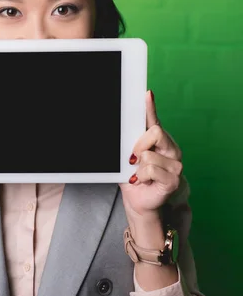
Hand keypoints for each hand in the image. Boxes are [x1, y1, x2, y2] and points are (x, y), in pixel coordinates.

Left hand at [119, 90, 182, 221]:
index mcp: (159, 140)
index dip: (150, 106)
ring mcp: (175, 164)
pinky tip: (144, 181)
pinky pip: (151, 169)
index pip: (154, 119)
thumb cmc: (133, 178)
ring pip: (149, 154)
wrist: (139, 202)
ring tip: (140, 174)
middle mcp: (170, 148)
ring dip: (138, 167)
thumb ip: (129, 140)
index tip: (147, 94)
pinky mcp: (173, 179)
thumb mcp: (128, 155)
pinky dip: (142, 176)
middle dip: (139, 144)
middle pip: (156, 132)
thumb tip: (121, 125)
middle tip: (133, 157)